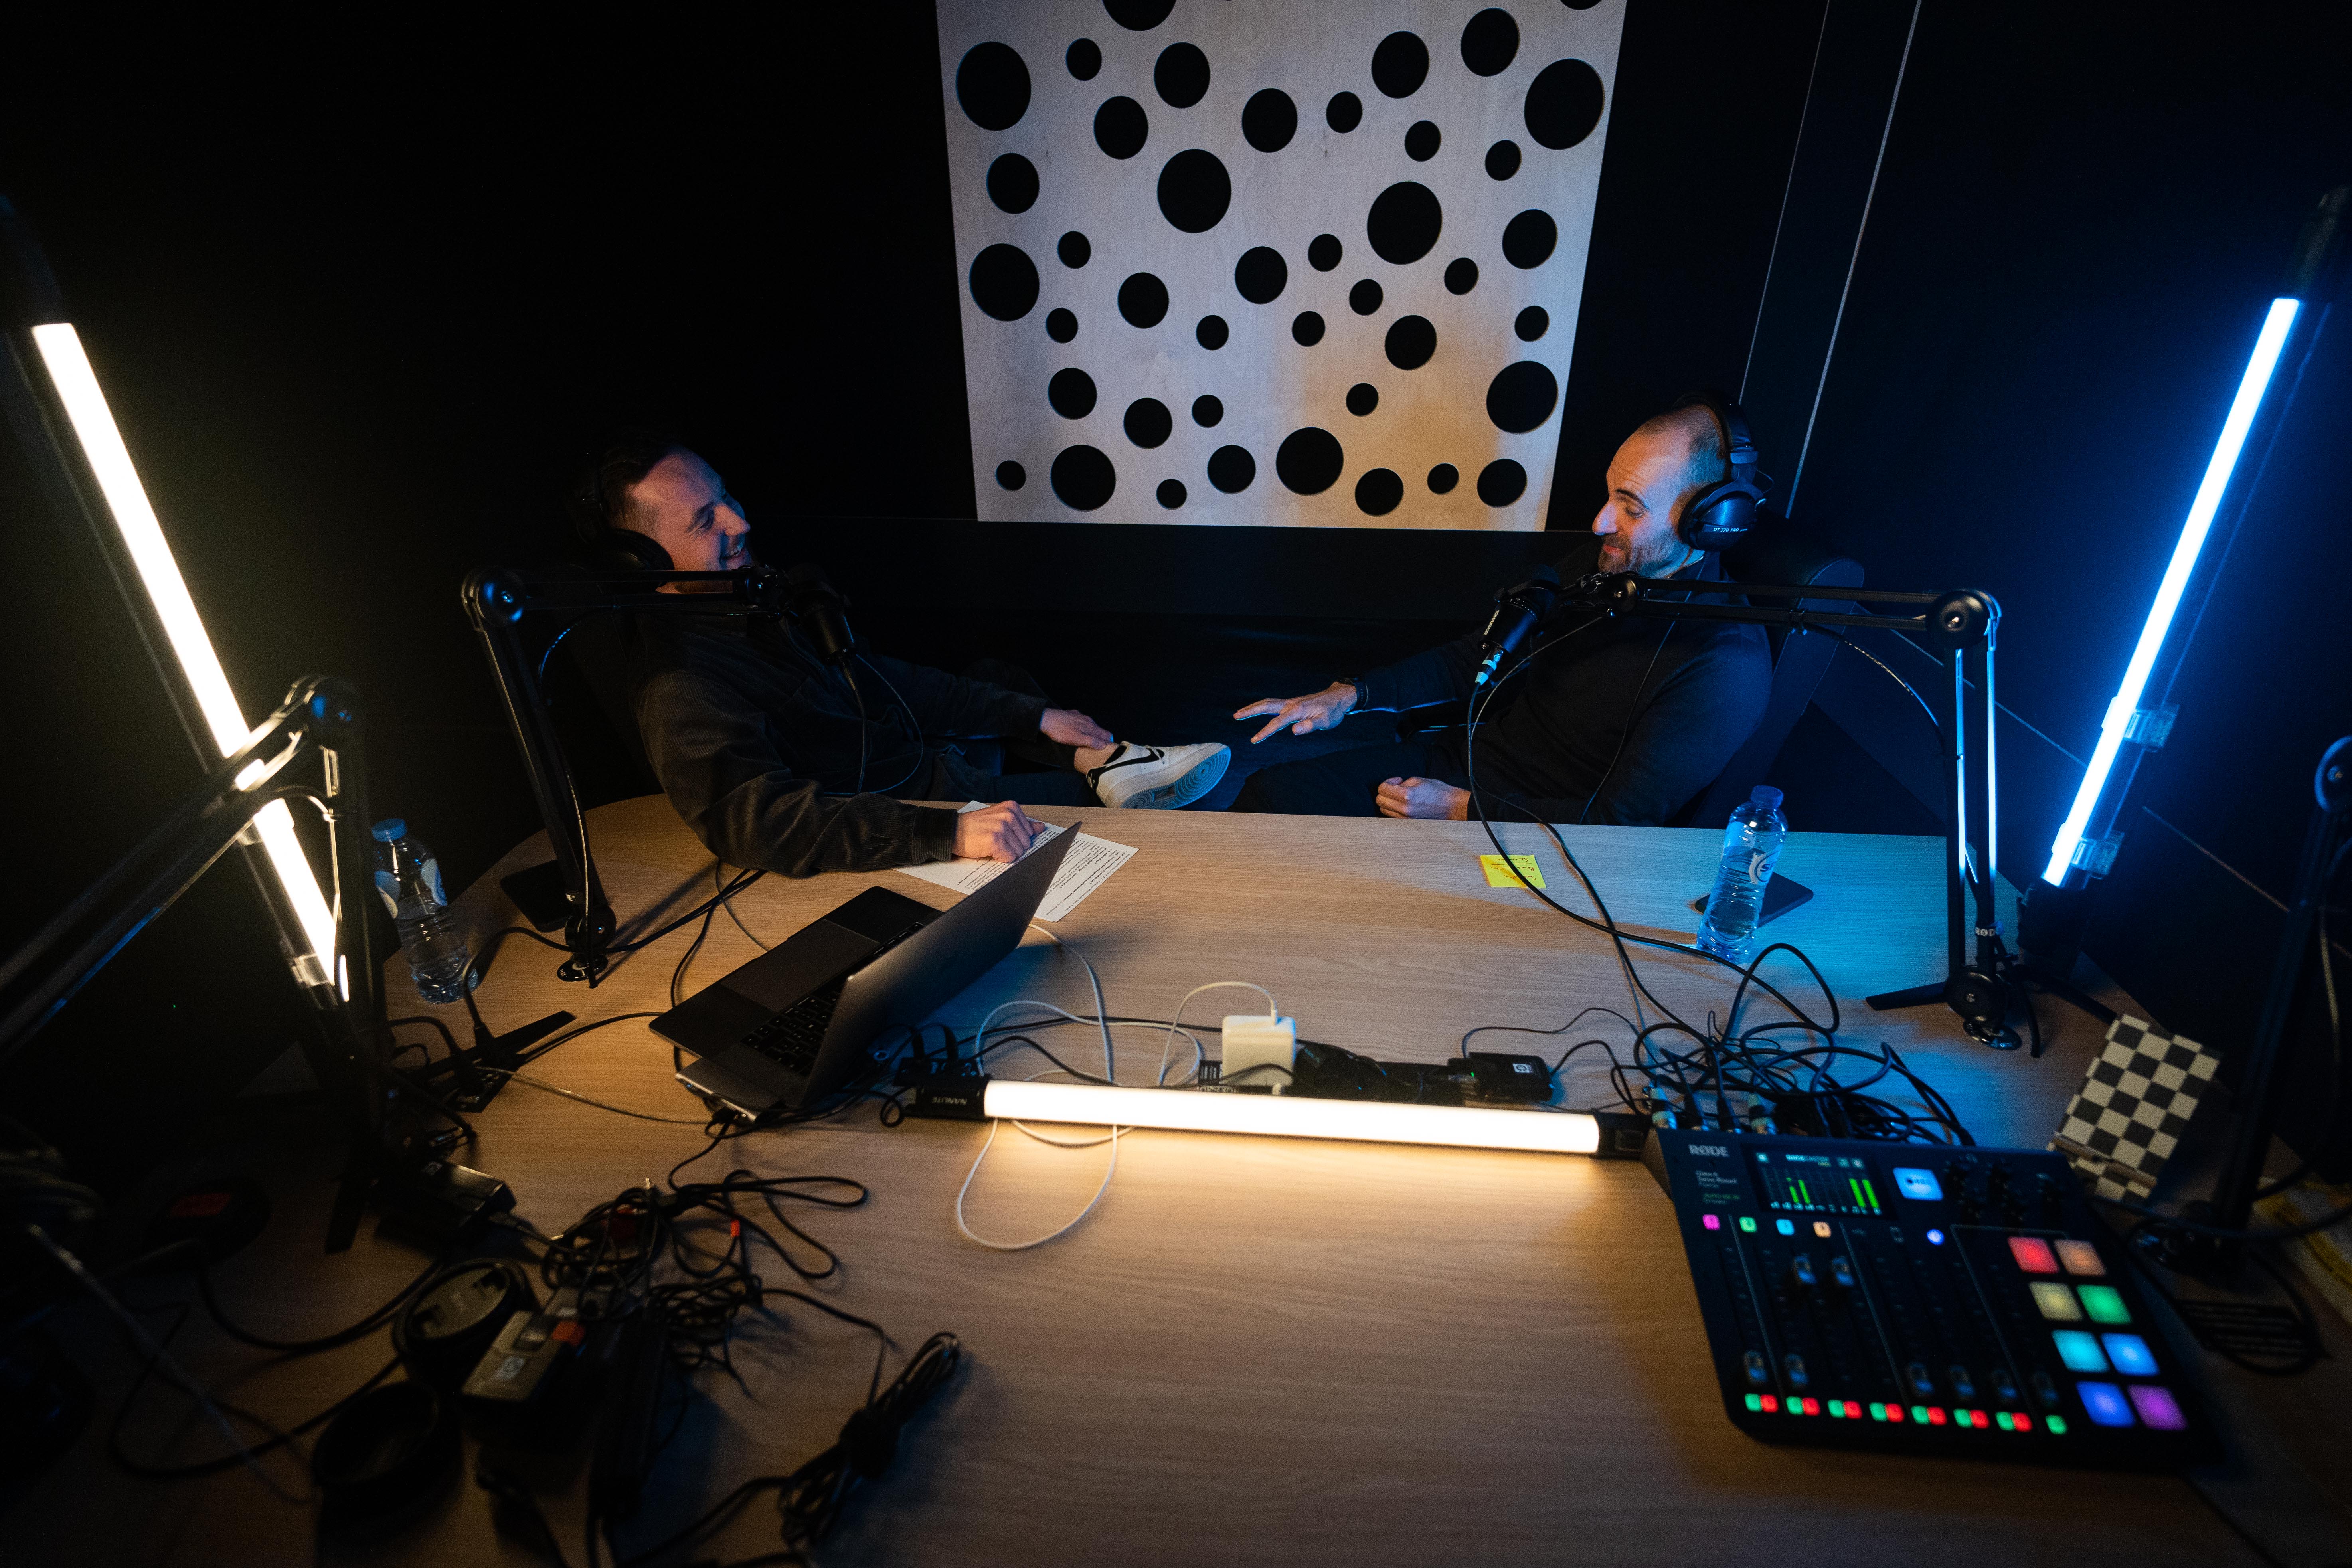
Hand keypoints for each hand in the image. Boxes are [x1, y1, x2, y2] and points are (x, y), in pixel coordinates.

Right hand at [954, 801, 1044, 860]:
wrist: (952, 831)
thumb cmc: (974, 827)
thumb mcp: (1000, 819)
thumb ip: (1022, 823)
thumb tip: (1041, 827)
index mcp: (1012, 807)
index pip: (1030, 833)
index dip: (1016, 839)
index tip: (1002, 835)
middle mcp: (1008, 815)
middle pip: (1026, 844)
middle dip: (1012, 847)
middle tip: (995, 840)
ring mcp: (1002, 827)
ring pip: (1019, 852)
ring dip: (1005, 853)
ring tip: (991, 844)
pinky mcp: (995, 840)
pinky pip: (1010, 858)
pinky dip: (1000, 858)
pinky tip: (989, 850)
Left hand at [1040, 707, 1113, 748]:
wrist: (1045, 719)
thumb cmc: (1059, 730)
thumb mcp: (1076, 739)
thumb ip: (1091, 742)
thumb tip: (1104, 745)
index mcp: (1090, 726)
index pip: (1107, 734)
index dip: (1108, 743)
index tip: (1105, 750)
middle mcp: (1087, 720)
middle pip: (1099, 731)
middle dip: (1100, 739)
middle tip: (1095, 749)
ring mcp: (1080, 717)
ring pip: (1090, 726)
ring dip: (1091, 734)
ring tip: (1086, 743)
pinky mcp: (1072, 715)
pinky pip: (1082, 723)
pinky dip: (1082, 729)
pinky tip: (1075, 733)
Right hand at [1232, 683, 1358, 744]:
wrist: (1338, 697)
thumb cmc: (1333, 711)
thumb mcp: (1325, 722)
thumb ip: (1310, 726)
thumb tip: (1293, 731)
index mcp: (1298, 710)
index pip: (1277, 723)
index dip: (1265, 732)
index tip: (1254, 740)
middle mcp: (1292, 704)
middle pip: (1266, 705)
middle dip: (1250, 711)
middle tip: (1235, 716)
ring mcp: (1291, 702)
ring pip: (1268, 703)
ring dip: (1253, 707)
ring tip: (1239, 713)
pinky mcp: (1293, 703)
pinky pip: (1274, 704)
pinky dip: (1263, 706)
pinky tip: (1258, 710)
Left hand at [1375, 777, 1469, 820]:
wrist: (1451, 807)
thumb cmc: (1438, 792)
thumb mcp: (1419, 781)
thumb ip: (1402, 784)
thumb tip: (1394, 787)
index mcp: (1406, 796)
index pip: (1382, 789)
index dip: (1387, 782)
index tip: (1396, 780)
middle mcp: (1403, 809)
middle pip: (1380, 801)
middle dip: (1385, 792)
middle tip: (1396, 787)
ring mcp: (1405, 819)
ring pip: (1384, 810)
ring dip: (1388, 801)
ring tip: (1400, 796)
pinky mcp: (1408, 824)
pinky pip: (1392, 815)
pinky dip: (1393, 808)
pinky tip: (1403, 803)